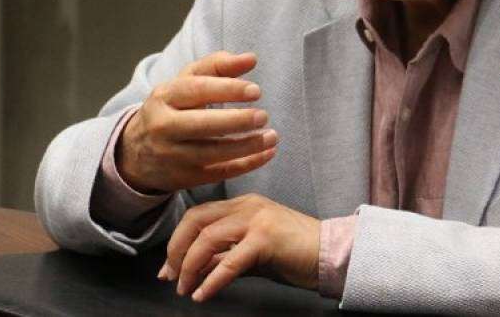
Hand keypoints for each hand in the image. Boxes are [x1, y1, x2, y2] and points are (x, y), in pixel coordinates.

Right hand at [117, 52, 277, 192]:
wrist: (136, 153)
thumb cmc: (171, 108)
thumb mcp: (185, 82)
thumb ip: (217, 66)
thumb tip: (251, 59)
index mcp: (164, 97)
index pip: (197, 90)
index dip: (228, 90)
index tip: (256, 91)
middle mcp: (164, 127)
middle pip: (202, 125)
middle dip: (235, 121)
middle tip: (263, 116)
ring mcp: (173, 155)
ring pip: (212, 153)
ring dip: (246, 146)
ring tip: (272, 136)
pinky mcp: (185, 178)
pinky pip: (219, 173)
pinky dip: (246, 165)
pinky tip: (266, 154)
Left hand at [159, 194, 320, 301]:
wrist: (331, 254)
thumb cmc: (294, 254)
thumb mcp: (251, 253)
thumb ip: (223, 255)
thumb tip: (191, 270)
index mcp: (242, 204)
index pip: (198, 215)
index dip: (177, 241)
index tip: (168, 268)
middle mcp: (246, 205)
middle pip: (196, 220)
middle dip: (176, 250)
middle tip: (171, 276)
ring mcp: (256, 219)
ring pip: (207, 238)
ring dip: (190, 267)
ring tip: (184, 288)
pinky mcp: (266, 239)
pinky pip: (229, 261)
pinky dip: (211, 280)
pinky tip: (203, 294)